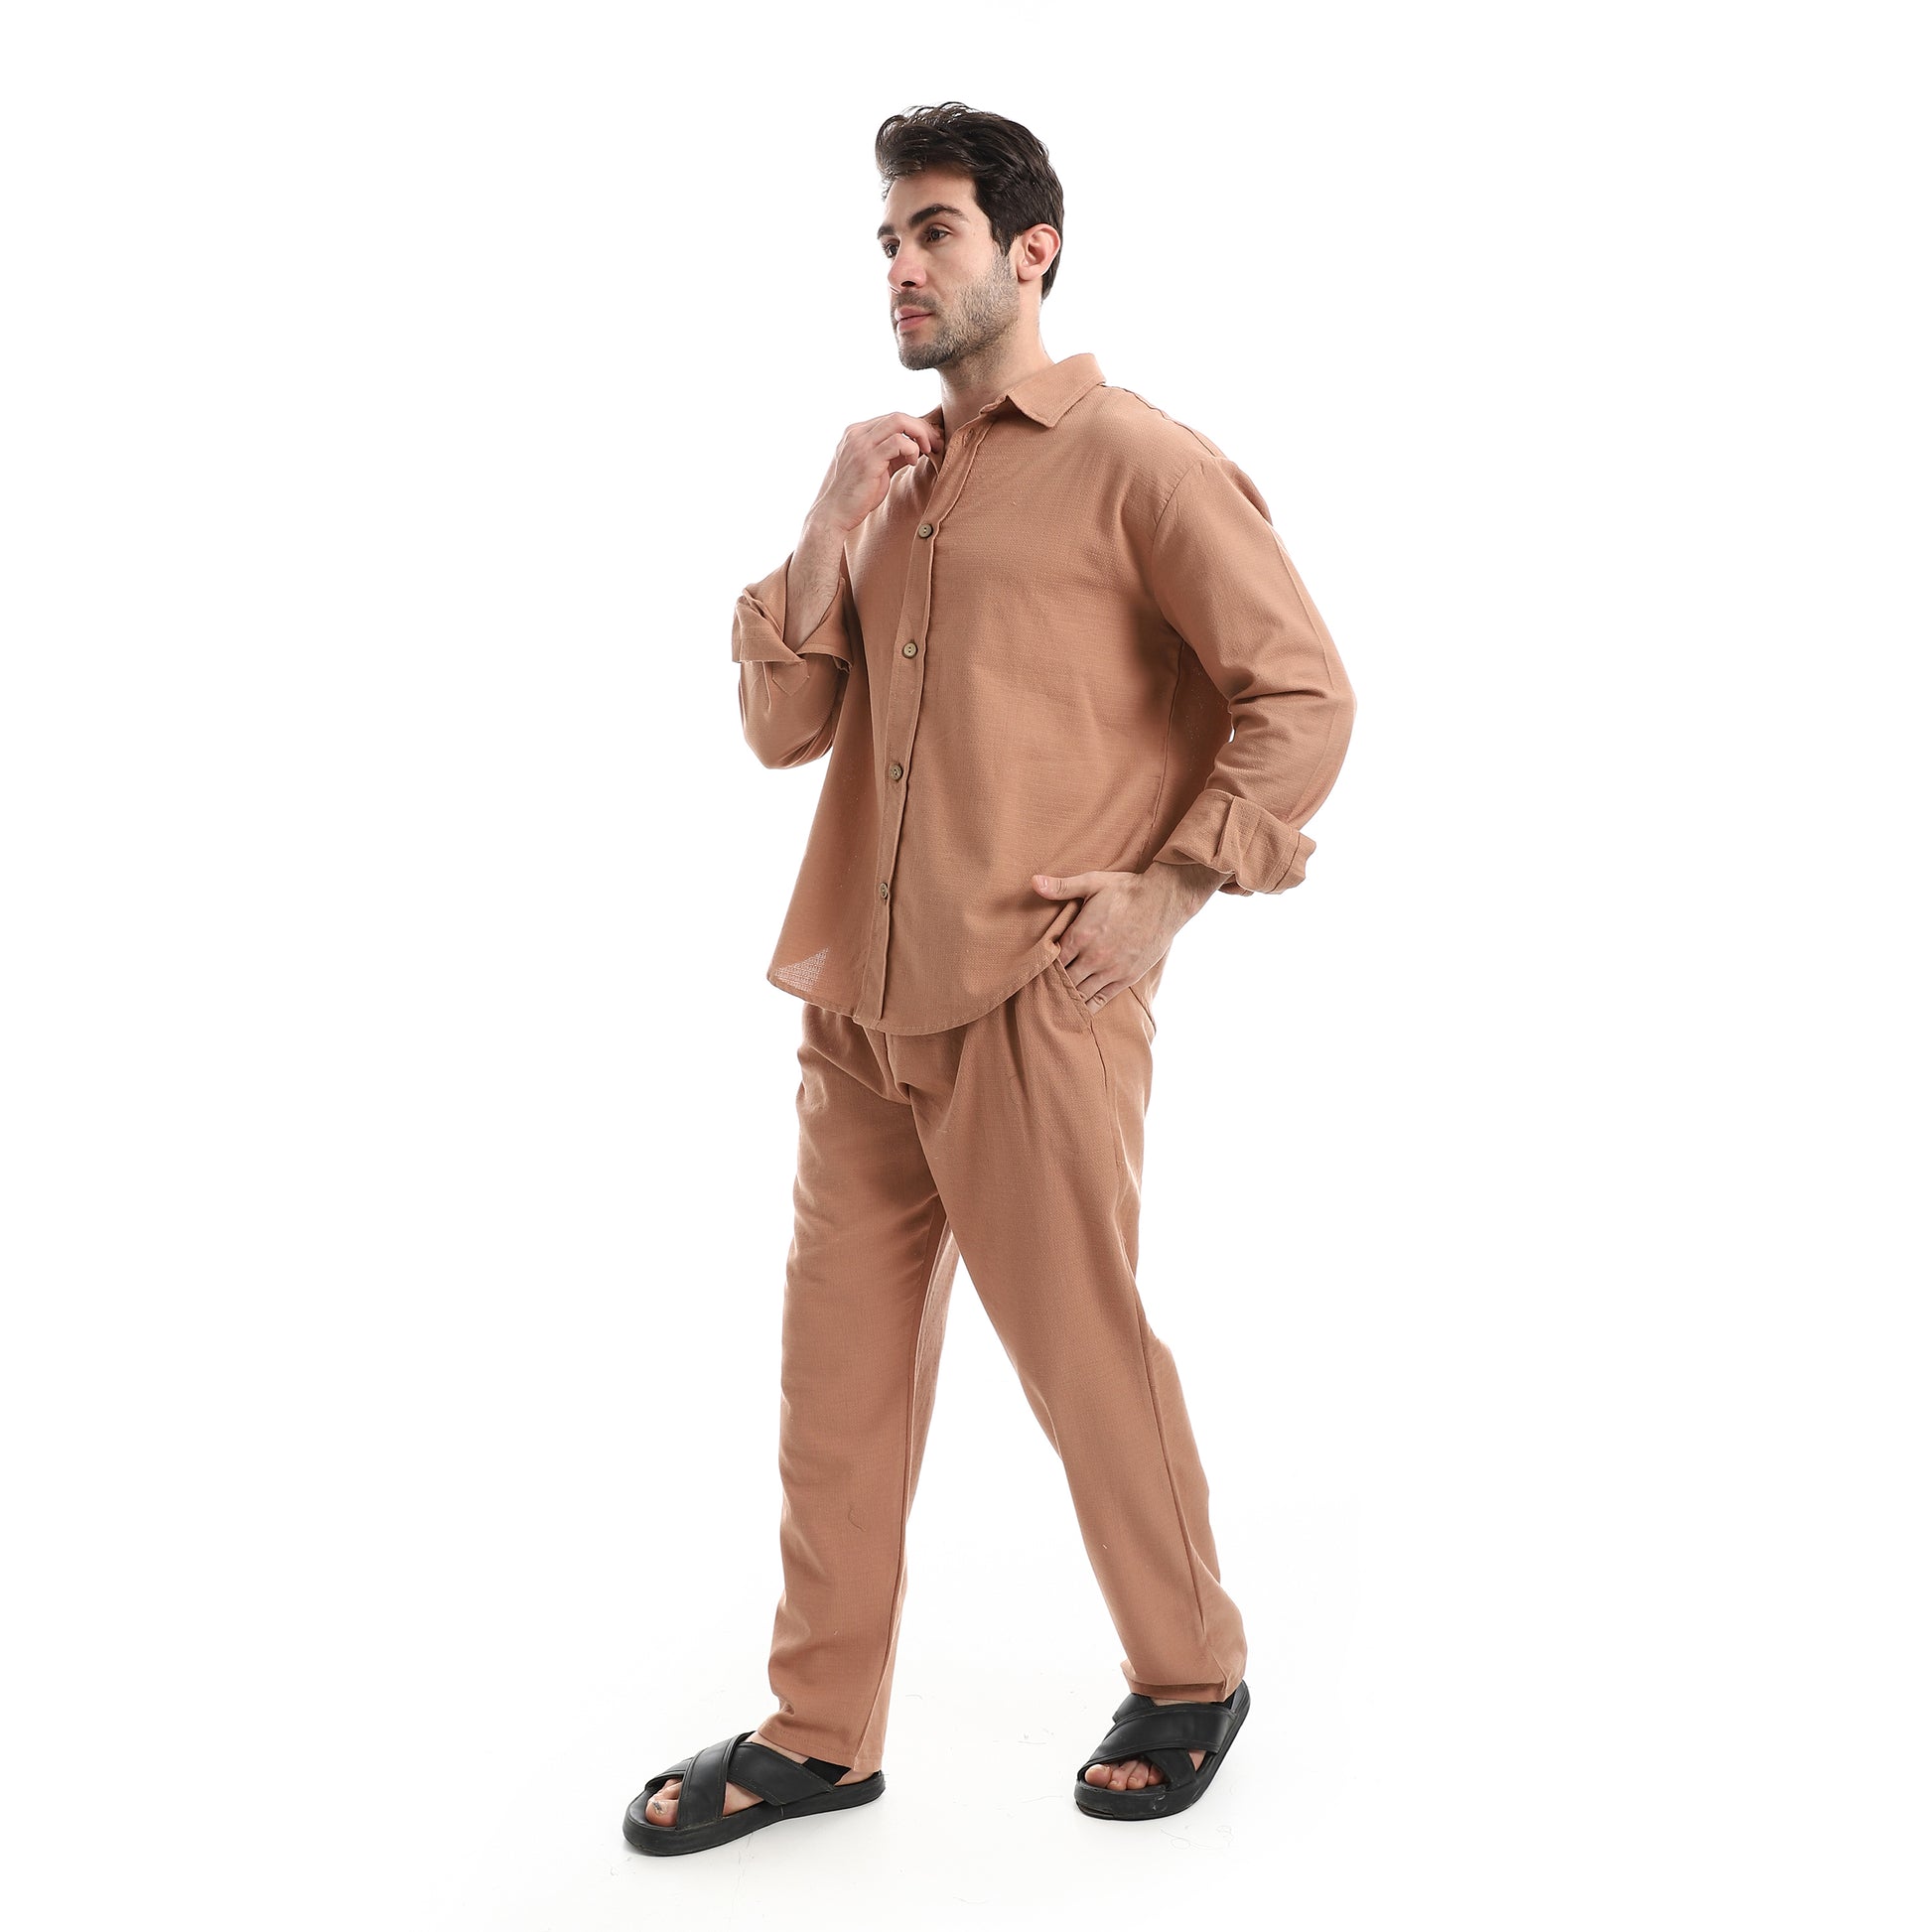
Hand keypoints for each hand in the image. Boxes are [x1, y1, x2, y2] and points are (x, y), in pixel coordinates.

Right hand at [809, 413, 947, 534]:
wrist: (834, 514)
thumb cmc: (856, 495)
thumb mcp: (876, 469)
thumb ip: (892, 455)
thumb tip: (915, 447)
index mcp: (856, 433)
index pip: (892, 418)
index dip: (915, 427)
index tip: (929, 442)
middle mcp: (856, 434)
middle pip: (898, 416)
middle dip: (922, 428)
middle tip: (935, 444)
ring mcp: (860, 445)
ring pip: (899, 422)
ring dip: (920, 435)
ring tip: (927, 452)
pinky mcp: (867, 460)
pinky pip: (899, 442)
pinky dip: (912, 449)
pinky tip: (912, 462)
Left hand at [1031, 863, 1223, 1011]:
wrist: (1165, 900)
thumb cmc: (1127, 889)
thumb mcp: (1093, 882)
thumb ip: (1062, 887)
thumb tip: (1033, 882)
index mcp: (1081, 935)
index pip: (1052, 960)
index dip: (1042, 966)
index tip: (1034, 969)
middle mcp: (1094, 957)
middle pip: (1064, 980)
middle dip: (1052, 984)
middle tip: (1040, 990)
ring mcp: (1111, 970)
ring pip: (1080, 993)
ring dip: (1067, 998)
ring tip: (1055, 1003)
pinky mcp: (1127, 977)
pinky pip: (1101, 999)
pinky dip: (1087, 1006)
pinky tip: (1078, 1010)